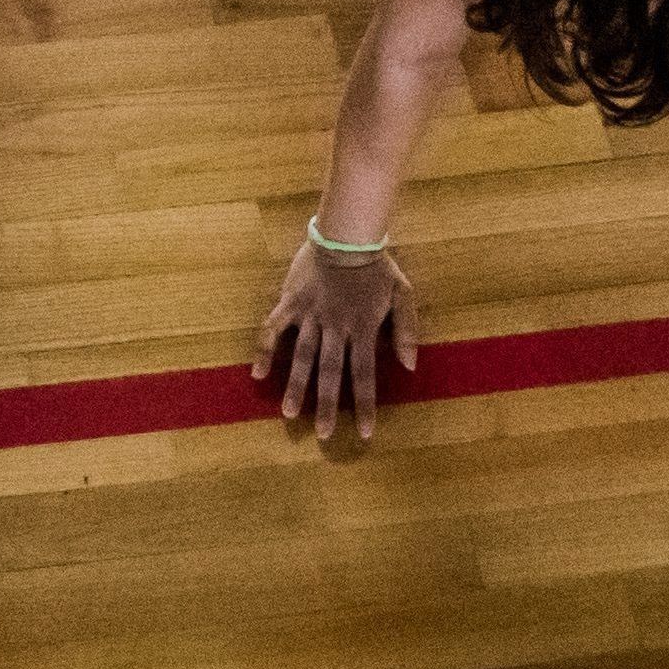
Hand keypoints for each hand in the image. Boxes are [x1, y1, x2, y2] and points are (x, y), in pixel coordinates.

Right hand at [253, 235, 416, 444]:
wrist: (346, 233)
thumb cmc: (376, 265)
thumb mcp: (403, 293)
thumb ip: (406, 330)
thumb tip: (409, 366)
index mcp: (363, 328)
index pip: (365, 375)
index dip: (365, 405)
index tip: (364, 433)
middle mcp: (336, 327)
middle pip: (330, 373)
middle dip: (327, 406)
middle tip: (323, 435)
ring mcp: (311, 315)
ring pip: (302, 356)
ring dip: (295, 387)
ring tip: (289, 415)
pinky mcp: (291, 302)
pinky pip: (274, 329)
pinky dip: (266, 350)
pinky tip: (259, 374)